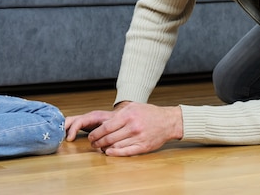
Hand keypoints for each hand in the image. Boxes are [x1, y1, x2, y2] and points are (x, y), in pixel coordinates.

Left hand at [66, 102, 182, 156]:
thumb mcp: (132, 107)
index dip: (96, 133)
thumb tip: (103, 122)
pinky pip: (126, 152)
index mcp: (128, 115)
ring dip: (105, 148)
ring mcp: (138, 138)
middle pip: (109, 137)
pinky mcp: (143, 147)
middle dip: (98, 141)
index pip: (106, 127)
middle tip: (93, 143)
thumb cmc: (149, 113)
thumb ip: (118, 114)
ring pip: (116, 145)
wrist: (168, 121)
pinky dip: (116, 153)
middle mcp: (133, 127)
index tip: (91, 136)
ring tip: (99, 147)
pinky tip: (109, 152)